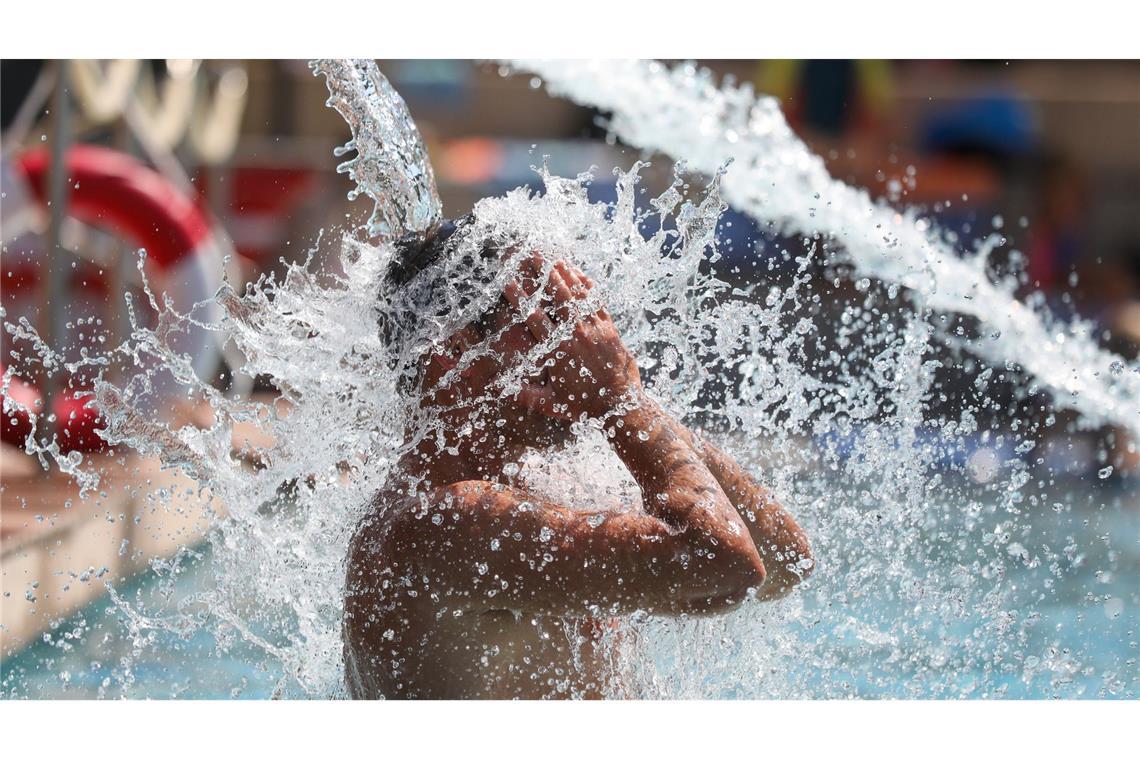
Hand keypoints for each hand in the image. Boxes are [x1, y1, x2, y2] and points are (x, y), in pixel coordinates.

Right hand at [508, 258, 642, 420]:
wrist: (621, 405)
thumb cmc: (584, 406)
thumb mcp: (551, 404)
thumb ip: (525, 394)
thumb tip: (500, 388)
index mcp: (557, 350)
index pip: (533, 317)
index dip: (520, 297)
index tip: (508, 281)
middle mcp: (576, 335)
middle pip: (557, 296)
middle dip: (544, 273)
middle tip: (533, 255)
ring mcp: (594, 329)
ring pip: (578, 295)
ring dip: (566, 274)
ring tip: (554, 258)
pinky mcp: (609, 328)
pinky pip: (597, 302)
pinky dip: (588, 287)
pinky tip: (580, 274)